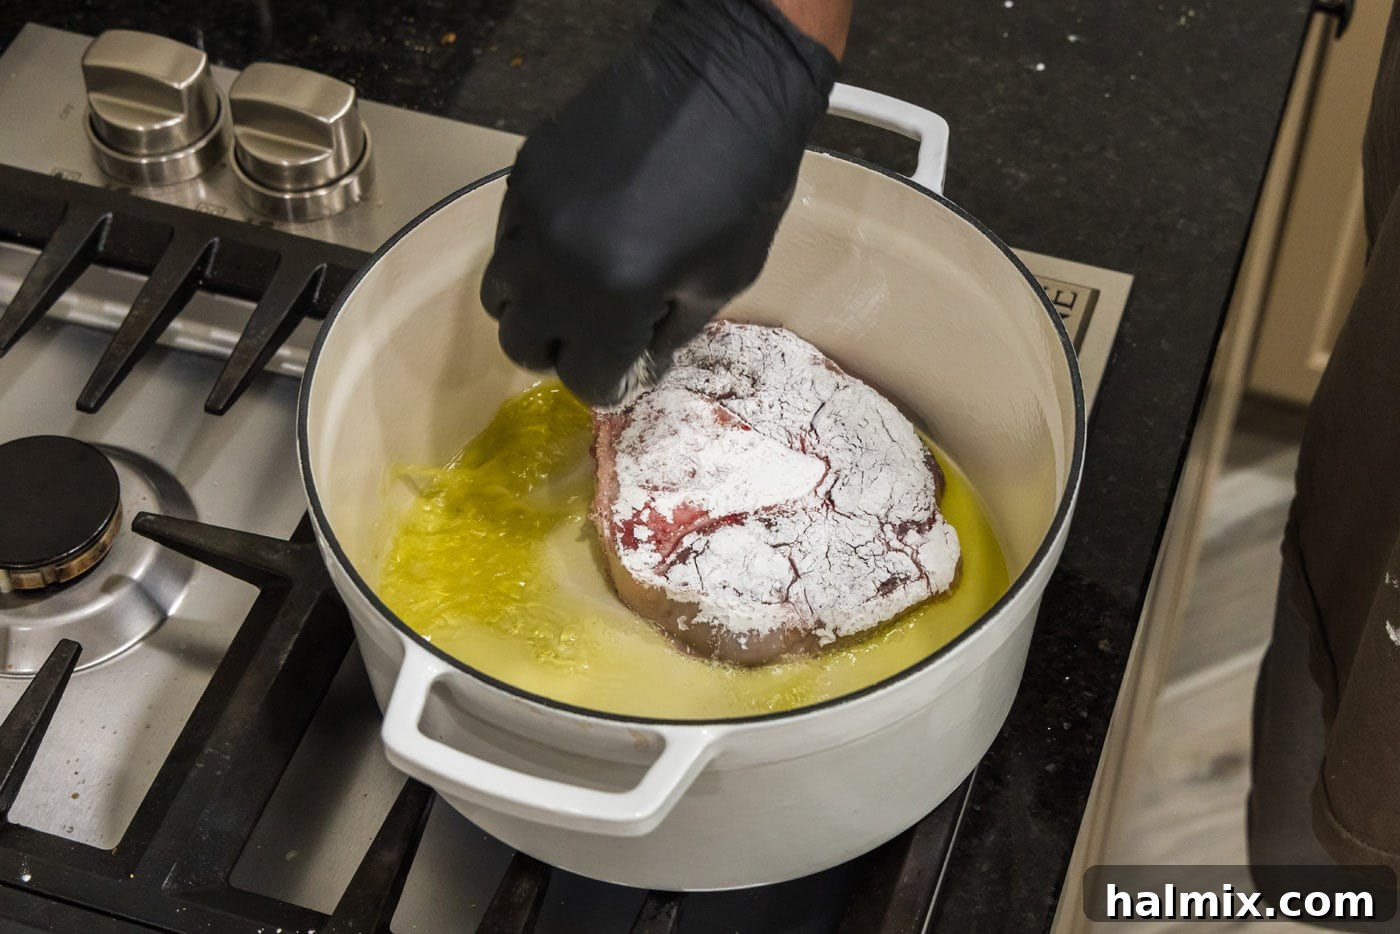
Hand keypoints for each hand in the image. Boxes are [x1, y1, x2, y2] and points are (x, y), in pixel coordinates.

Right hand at [479, 0, 838, 405]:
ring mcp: (530, 216)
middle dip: (561, 352)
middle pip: (522, 345)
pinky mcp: (523, 174)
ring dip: (537, 306)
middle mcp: (556, 264)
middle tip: (597, 337)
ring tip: (579, 288)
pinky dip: (534, 255)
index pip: (584, 380)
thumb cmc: (742, 184)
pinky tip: (578, 236)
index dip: (611, 383)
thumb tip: (639, 360)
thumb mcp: (723, 279)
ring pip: (501, 294)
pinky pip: (507, 239)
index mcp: (613, 298)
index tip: (628, 368)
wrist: (722, 82)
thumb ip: (670, 332)